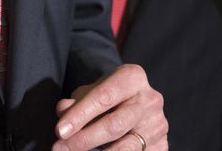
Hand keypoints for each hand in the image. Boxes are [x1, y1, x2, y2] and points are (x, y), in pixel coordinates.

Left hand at [52, 64, 166, 150]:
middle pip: (114, 124)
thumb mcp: (90, 92)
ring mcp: (158, 124)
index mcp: (133, 77)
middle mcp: (150, 99)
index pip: (103, 97)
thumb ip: (76, 102)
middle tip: (59, 148)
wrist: (135, 103)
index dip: (79, 115)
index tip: (59, 131)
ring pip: (126, 147)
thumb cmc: (107, 96)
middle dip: (84, 139)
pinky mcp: (162, 145)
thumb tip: (63, 111)